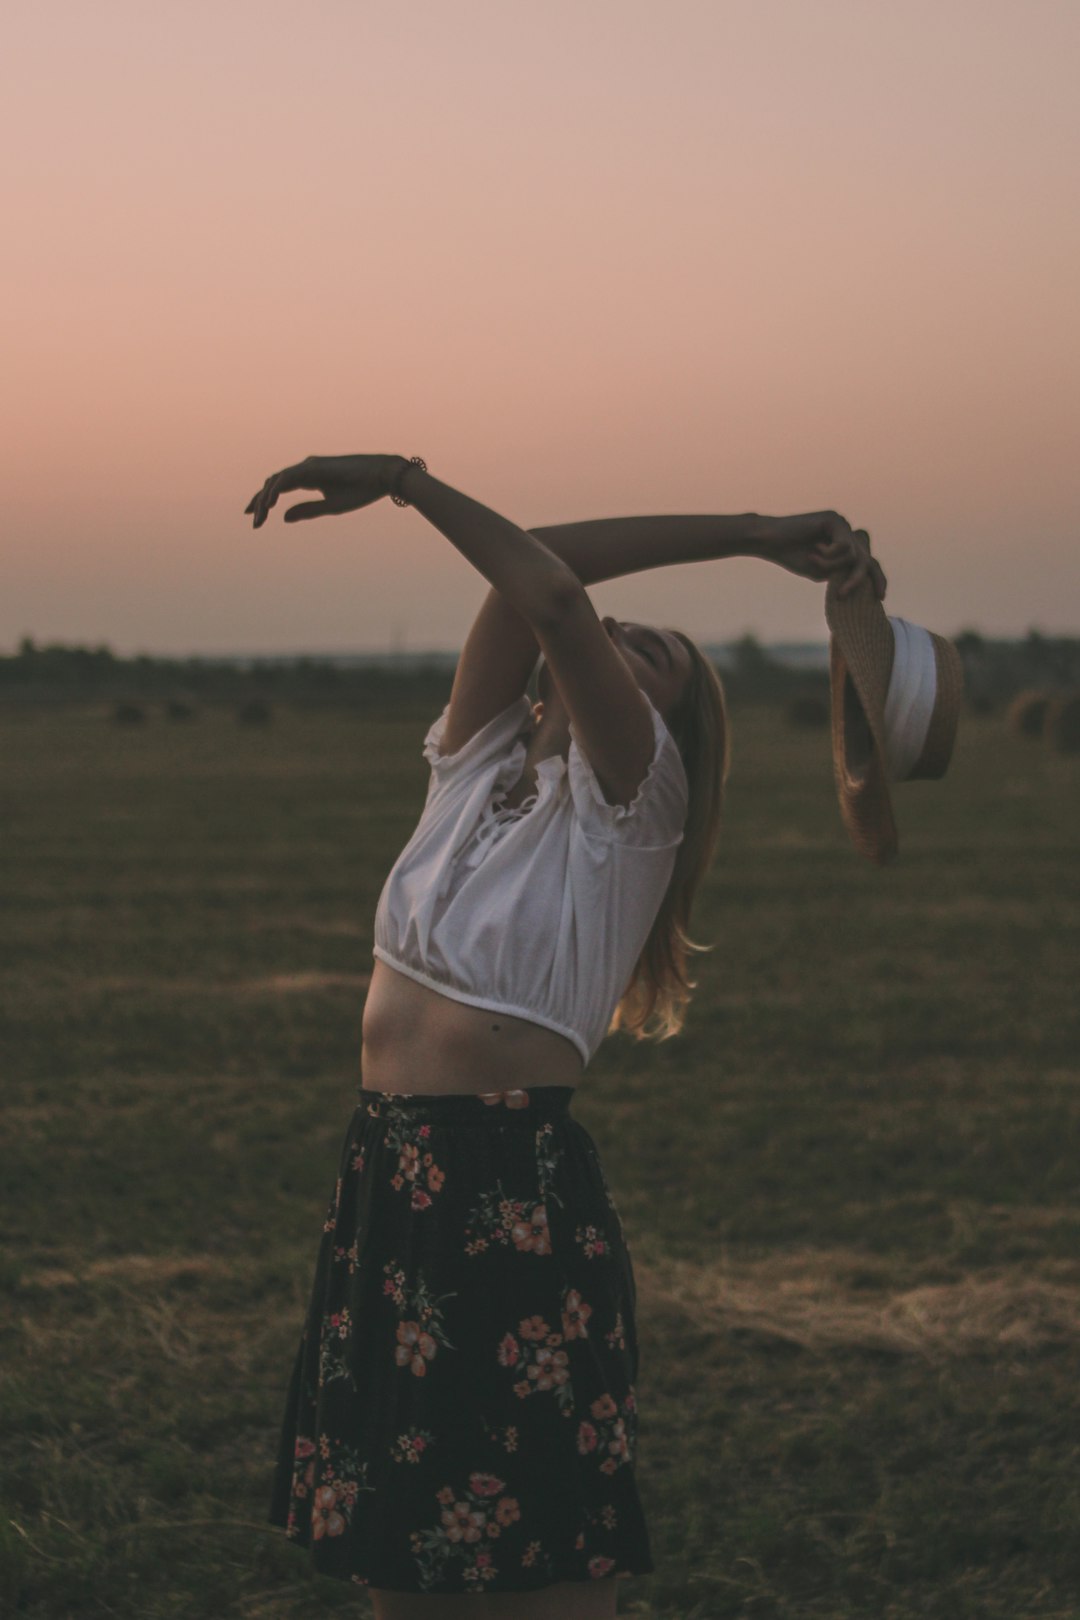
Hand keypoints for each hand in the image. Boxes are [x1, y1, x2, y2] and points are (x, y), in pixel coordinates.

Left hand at [244, 454, 400, 527]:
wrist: (381, 476)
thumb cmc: (360, 491)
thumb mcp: (330, 506)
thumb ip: (306, 511)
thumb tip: (283, 518)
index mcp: (309, 478)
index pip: (279, 487)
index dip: (264, 501)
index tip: (255, 517)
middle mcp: (305, 469)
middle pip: (273, 483)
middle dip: (259, 501)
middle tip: (253, 521)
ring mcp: (308, 466)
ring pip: (276, 480)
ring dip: (264, 498)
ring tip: (258, 517)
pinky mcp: (312, 467)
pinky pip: (287, 478)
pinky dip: (276, 490)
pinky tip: (269, 503)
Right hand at [762, 512, 886, 599]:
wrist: (770, 542)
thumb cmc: (792, 555)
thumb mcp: (822, 571)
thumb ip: (842, 573)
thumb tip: (862, 578)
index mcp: (844, 543)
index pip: (867, 561)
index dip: (877, 578)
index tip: (880, 597)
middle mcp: (846, 532)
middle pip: (866, 559)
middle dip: (858, 579)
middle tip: (843, 594)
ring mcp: (842, 524)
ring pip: (852, 556)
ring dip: (831, 565)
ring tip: (812, 560)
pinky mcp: (835, 519)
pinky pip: (843, 547)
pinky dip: (828, 555)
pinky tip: (813, 549)